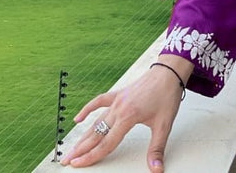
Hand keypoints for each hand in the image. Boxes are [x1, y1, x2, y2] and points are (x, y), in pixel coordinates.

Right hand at [61, 59, 191, 169]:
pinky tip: (78, 118)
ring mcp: (117, 100)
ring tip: (71, 147)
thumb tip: (157, 169)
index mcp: (128, 117)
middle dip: (80, 149)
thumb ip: (157, 149)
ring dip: (82, 135)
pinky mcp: (118, 93)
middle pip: (96, 133)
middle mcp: (119, 108)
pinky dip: (88, 109)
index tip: (78, 165)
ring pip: (96, 121)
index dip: (91, 156)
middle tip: (66, 161)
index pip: (106, 143)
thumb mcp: (164, 125)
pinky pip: (99, 101)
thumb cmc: (167, 96)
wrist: (169, 72)